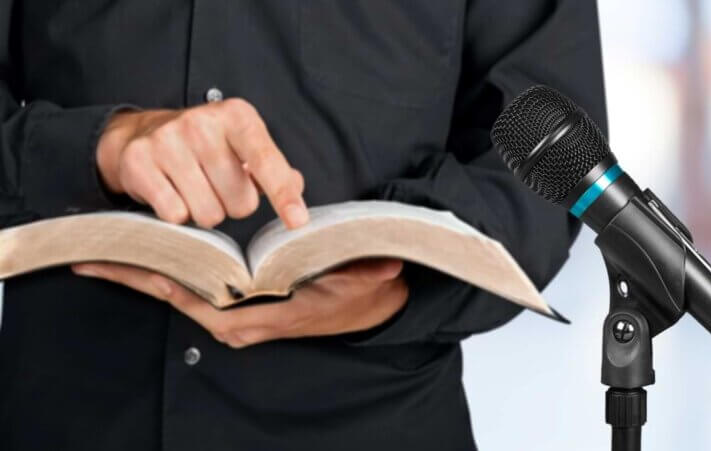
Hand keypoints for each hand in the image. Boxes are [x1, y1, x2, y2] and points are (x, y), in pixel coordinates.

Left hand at [71, 259, 407, 347]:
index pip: (202, 301)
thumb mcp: (361, 283)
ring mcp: (236, 315)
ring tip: (109, 251)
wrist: (370, 306)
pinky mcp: (238, 305)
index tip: (131, 263)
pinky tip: (148, 254)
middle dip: (138, 276)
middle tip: (93, 256)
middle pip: (178, 297)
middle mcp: (241, 321)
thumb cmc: (358, 294)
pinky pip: (193, 290)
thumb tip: (381, 268)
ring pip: (182, 294)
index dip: (164, 283)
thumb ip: (364, 275)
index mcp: (262, 317)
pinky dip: (167, 272)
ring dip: (146, 273)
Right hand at [97, 99, 307, 228]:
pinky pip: (175, 215)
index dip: (283, 194)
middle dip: (234, 204)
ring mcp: (167, 140)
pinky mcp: (139, 162)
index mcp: (237, 116)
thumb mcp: (246, 145)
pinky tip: (171, 191)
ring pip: (209, 214)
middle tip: (218, 185)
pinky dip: (177, 214)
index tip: (297, 221)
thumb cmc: (207, 145)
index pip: (265, 161)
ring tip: (194, 188)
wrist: (142, 133)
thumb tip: (296, 186)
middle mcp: (202, 123)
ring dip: (206, 212)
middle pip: (240, 202)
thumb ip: (276, 169)